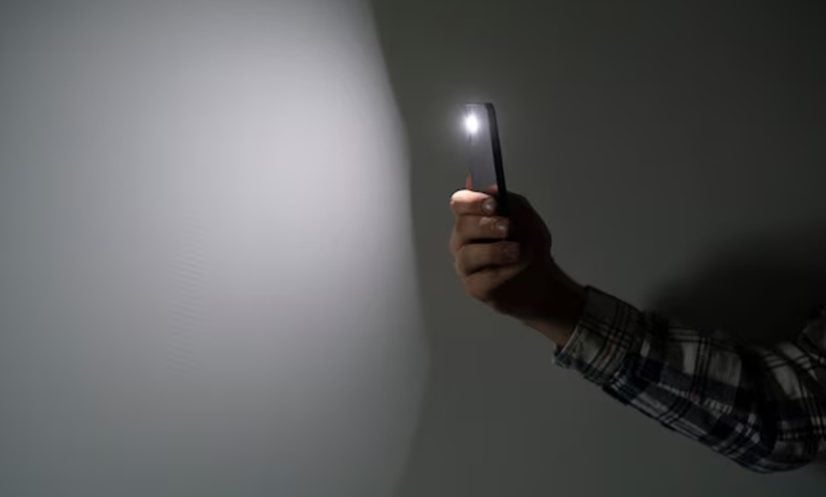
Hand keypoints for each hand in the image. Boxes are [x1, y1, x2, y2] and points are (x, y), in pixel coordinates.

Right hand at [448, 182, 585, 345]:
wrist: (541, 280)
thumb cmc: (528, 246)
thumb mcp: (527, 218)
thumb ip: (510, 202)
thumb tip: (491, 188)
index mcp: (472, 218)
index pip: (460, 203)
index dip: (472, 201)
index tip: (493, 204)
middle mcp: (464, 240)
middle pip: (462, 227)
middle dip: (486, 226)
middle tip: (507, 227)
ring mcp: (466, 265)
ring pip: (468, 255)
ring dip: (494, 250)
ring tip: (516, 251)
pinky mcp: (474, 287)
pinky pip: (481, 278)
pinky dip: (501, 272)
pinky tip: (513, 269)